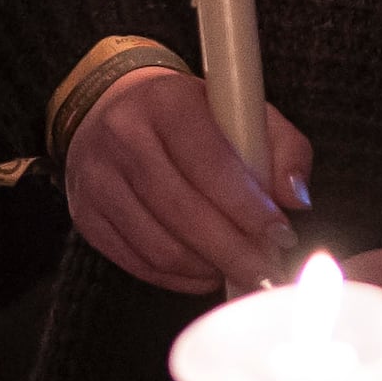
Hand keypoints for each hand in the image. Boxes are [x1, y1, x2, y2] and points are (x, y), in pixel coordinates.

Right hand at [65, 65, 309, 296]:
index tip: (281, 234)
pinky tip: (205, 269)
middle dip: (235, 251)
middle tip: (266, 269)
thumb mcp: (241, 112)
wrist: (113, 108)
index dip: (249, 208)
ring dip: (209, 268)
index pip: (211, 164)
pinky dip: (180, 278)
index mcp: (167, 102)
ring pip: (161, 247)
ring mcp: (97, 180)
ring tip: (237, 266)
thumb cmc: (189, 116)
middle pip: (184, 213)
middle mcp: (123, 137)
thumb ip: (283, 149)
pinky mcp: (86, 216)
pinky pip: (140, 264)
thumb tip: (295, 199)